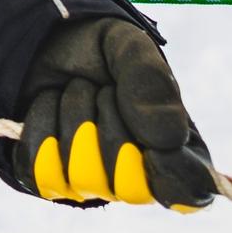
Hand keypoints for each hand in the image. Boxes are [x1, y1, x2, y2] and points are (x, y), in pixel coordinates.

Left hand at [19, 17, 215, 210]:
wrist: (41, 40)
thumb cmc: (96, 49)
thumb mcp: (128, 46)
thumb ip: (152, 82)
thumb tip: (167, 140)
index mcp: (174, 146)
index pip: (190, 192)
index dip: (172, 175)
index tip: (155, 148)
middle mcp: (136, 174)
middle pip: (130, 188)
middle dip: (111, 129)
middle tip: (102, 89)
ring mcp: (92, 181)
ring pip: (85, 178)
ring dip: (74, 121)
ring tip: (75, 91)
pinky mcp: (50, 179)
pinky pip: (43, 172)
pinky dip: (41, 127)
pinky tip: (49, 104)